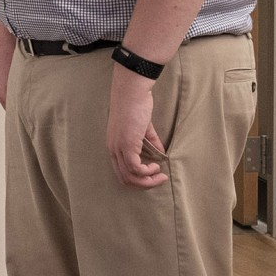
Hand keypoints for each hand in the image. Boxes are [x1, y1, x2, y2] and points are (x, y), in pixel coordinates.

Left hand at [106, 68, 168, 188]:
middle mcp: (113, 149)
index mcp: (114, 145)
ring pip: (130, 176)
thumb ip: (151, 142)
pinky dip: (147, 172)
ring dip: (147, 181)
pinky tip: (156, 166)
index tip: (152, 176)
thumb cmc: (136, 105)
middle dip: (143, 184)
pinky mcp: (127, 144)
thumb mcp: (143, 128)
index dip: (137, 179)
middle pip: (125, 179)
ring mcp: (119, 147)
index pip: (121, 172)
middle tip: (158, 179)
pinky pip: (135, 168)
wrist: (131, 92)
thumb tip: (161, 153)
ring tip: (159, 174)